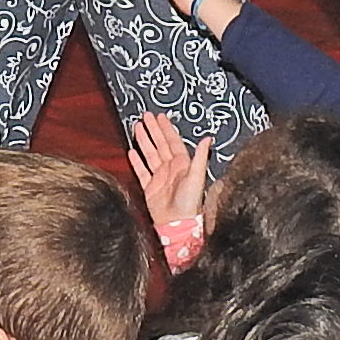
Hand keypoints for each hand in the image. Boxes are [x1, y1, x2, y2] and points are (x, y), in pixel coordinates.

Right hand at [126, 111, 213, 227]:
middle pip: (159, 145)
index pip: (172, 142)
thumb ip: (200, 156)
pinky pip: (142, 171)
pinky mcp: (150, 188)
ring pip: (150, 154)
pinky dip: (137, 162)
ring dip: (144, 141)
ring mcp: (159, 178)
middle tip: (145, 116)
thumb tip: (208, 138)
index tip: (159, 116)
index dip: (166, 129)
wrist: (177, 223)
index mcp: (182, 164)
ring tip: (136, 127)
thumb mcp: (197, 176)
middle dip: (152, 130)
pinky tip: (132, 152)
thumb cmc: (190, 201)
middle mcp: (170, 169)